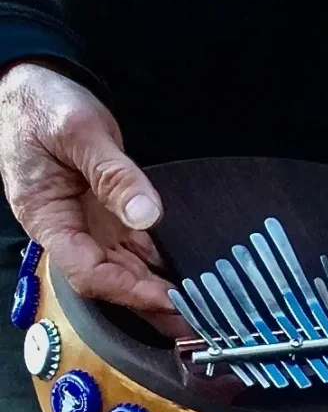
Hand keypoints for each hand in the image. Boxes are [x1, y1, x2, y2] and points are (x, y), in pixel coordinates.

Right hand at [0, 62, 186, 336]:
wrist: (35, 86)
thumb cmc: (46, 106)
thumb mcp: (79, 132)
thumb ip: (113, 174)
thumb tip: (147, 214)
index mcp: (48, 219)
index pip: (88, 272)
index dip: (130, 291)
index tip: (171, 299)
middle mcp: (70, 232)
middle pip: (113, 283)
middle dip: (155, 307)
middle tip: (203, 324)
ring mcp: (91, 226)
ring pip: (129, 272)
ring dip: (164, 293)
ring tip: (207, 313)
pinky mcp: (109, 217)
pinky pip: (139, 251)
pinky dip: (164, 267)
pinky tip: (195, 280)